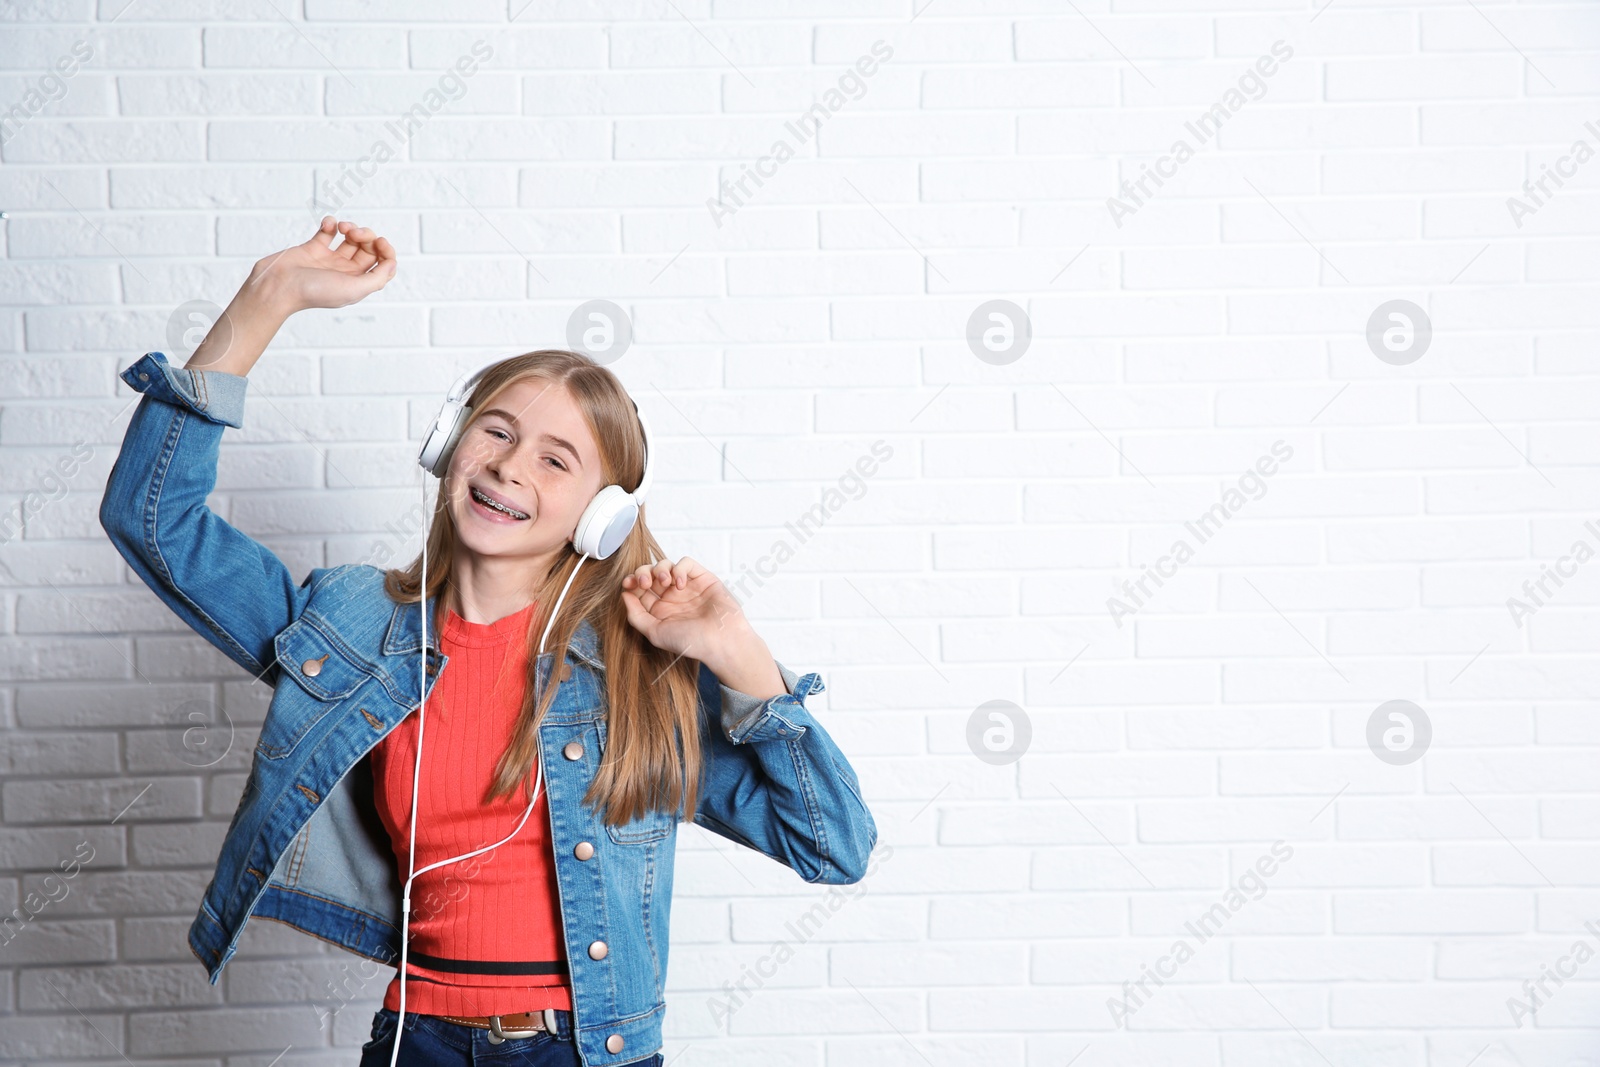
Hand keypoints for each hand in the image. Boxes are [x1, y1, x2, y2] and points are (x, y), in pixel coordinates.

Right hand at [244, 216, 396, 313]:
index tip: (380, 241)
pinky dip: (331, 223)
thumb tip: (392, 265)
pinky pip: (328, 231)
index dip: (387, 251)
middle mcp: (346, 272)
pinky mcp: (312, 248)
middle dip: (366, 236)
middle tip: (354, 233)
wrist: (277, 287)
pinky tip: (328, 224)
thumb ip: (377, 278)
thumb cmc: (313, 292)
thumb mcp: (353, 290)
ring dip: (351, 227)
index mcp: (358, 283)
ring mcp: (329, 260)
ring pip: (350, 238)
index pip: (383, 265)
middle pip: (368, 249)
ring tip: (343, 227)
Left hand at [620, 556, 787, 699]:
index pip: (641, 589)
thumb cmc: (691, 641)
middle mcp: (673, 597)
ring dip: (660, 568)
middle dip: (643, 573)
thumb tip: (624, 595)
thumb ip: (636, 616)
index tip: (628, 584)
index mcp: (660, 610)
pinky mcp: (703, 578)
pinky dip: (680, 568)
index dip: (632, 582)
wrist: (720, 641)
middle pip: (650, 573)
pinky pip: (687, 563)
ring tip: (664, 582)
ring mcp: (688, 586)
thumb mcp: (655, 633)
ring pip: (666, 565)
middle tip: (645, 582)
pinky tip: (681, 584)